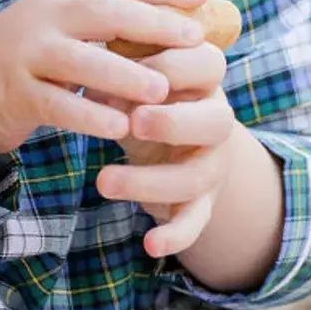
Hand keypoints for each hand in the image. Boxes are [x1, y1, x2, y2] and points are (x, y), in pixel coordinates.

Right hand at [0, 0, 209, 162]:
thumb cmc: (28, 63)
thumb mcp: (63, 32)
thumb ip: (107, 26)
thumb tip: (177, 22)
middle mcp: (44, 18)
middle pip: (103, 12)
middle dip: (152, 22)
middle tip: (194, 38)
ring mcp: (26, 54)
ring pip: (81, 59)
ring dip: (124, 74)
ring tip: (162, 90)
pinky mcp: (14, 93)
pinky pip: (56, 104)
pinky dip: (89, 115)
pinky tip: (119, 128)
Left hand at [95, 37, 237, 258]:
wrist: (173, 141)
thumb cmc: (146, 97)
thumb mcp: (136, 78)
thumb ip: (121, 75)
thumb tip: (94, 84)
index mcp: (204, 81)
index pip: (209, 63)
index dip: (173, 64)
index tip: (131, 67)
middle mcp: (217, 122)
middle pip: (216, 121)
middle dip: (173, 122)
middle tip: (133, 122)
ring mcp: (212, 166)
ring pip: (194, 177)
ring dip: (149, 181)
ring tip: (103, 181)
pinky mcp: (201, 204)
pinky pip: (195, 223)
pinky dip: (176, 237)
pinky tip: (151, 246)